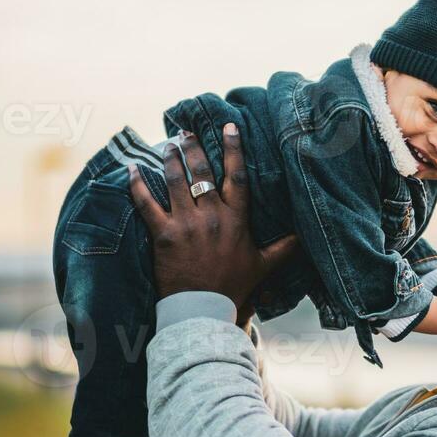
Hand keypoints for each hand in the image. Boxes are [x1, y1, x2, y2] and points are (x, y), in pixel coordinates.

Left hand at [128, 125, 297, 318]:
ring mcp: (187, 224)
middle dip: (194, 147)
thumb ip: (283, 248)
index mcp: (237, 220)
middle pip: (203, 172)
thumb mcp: (263, 267)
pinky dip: (137, 185)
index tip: (229, 126)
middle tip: (185, 130)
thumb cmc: (235, 288)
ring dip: (170, 159)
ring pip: (176, 182)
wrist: (205, 310)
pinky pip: (147, 204)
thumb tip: (305, 236)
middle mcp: (212, 216)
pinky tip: (131, 170)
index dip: (234, 149)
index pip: (237, 176)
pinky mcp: (164, 235)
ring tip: (167, 144)